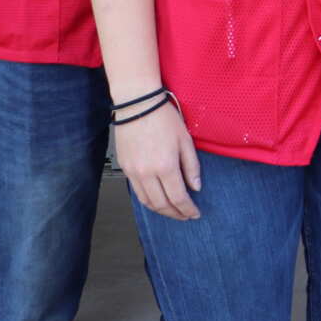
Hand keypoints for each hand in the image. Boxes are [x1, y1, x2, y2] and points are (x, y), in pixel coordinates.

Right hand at [113, 99, 202, 220]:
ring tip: (173, 211)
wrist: (137, 105)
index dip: (188, 209)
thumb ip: (191, 166)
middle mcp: (147, 173)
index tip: (195, 214)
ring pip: (147, 201)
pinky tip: (157, 199)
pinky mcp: (124, 168)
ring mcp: (133, 172)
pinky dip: (148, 200)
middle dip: (175, 214)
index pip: (178, 198)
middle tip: (186, 216)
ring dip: (161, 210)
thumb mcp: (185, 140)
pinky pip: (136, 191)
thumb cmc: (163, 118)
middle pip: (162, 204)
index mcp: (166, 166)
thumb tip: (196, 187)